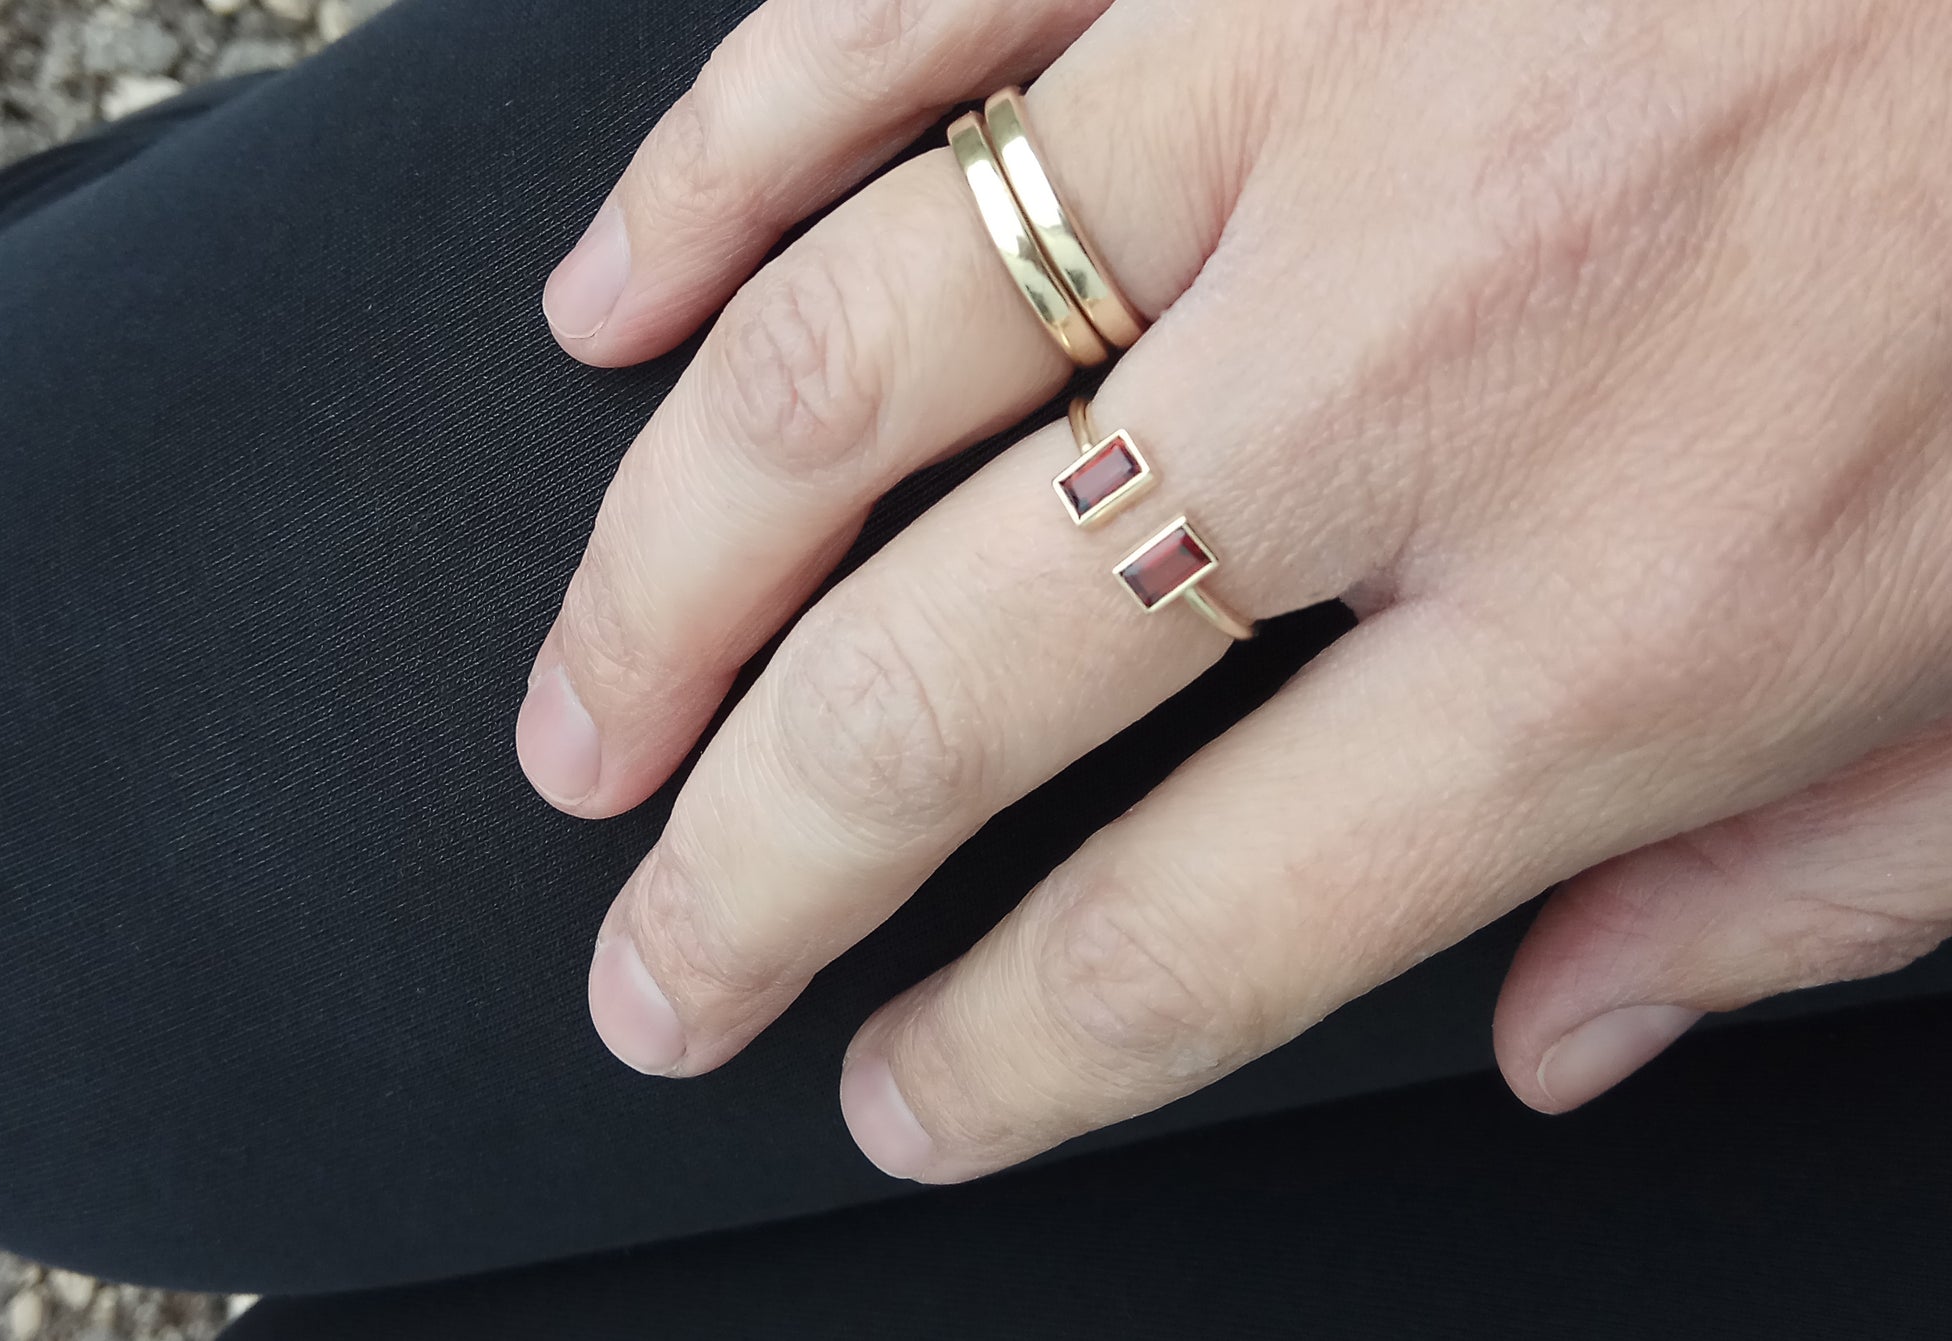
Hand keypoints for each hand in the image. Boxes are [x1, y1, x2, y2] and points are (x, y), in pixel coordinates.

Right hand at [519, 0, 1951, 1180]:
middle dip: (746, 874)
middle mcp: (1405, 372)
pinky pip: (885, 38)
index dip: (1001, 1058)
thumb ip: (1789, 889)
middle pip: (940, 693)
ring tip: (580, 713)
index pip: (1193, 932)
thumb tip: (1551, 1040)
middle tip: (650, 963)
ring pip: (840, 373)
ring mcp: (1294, 97)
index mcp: (1619, 616)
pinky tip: (616, 314)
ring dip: (659, 576)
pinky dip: (714, 180)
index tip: (890, 1094)